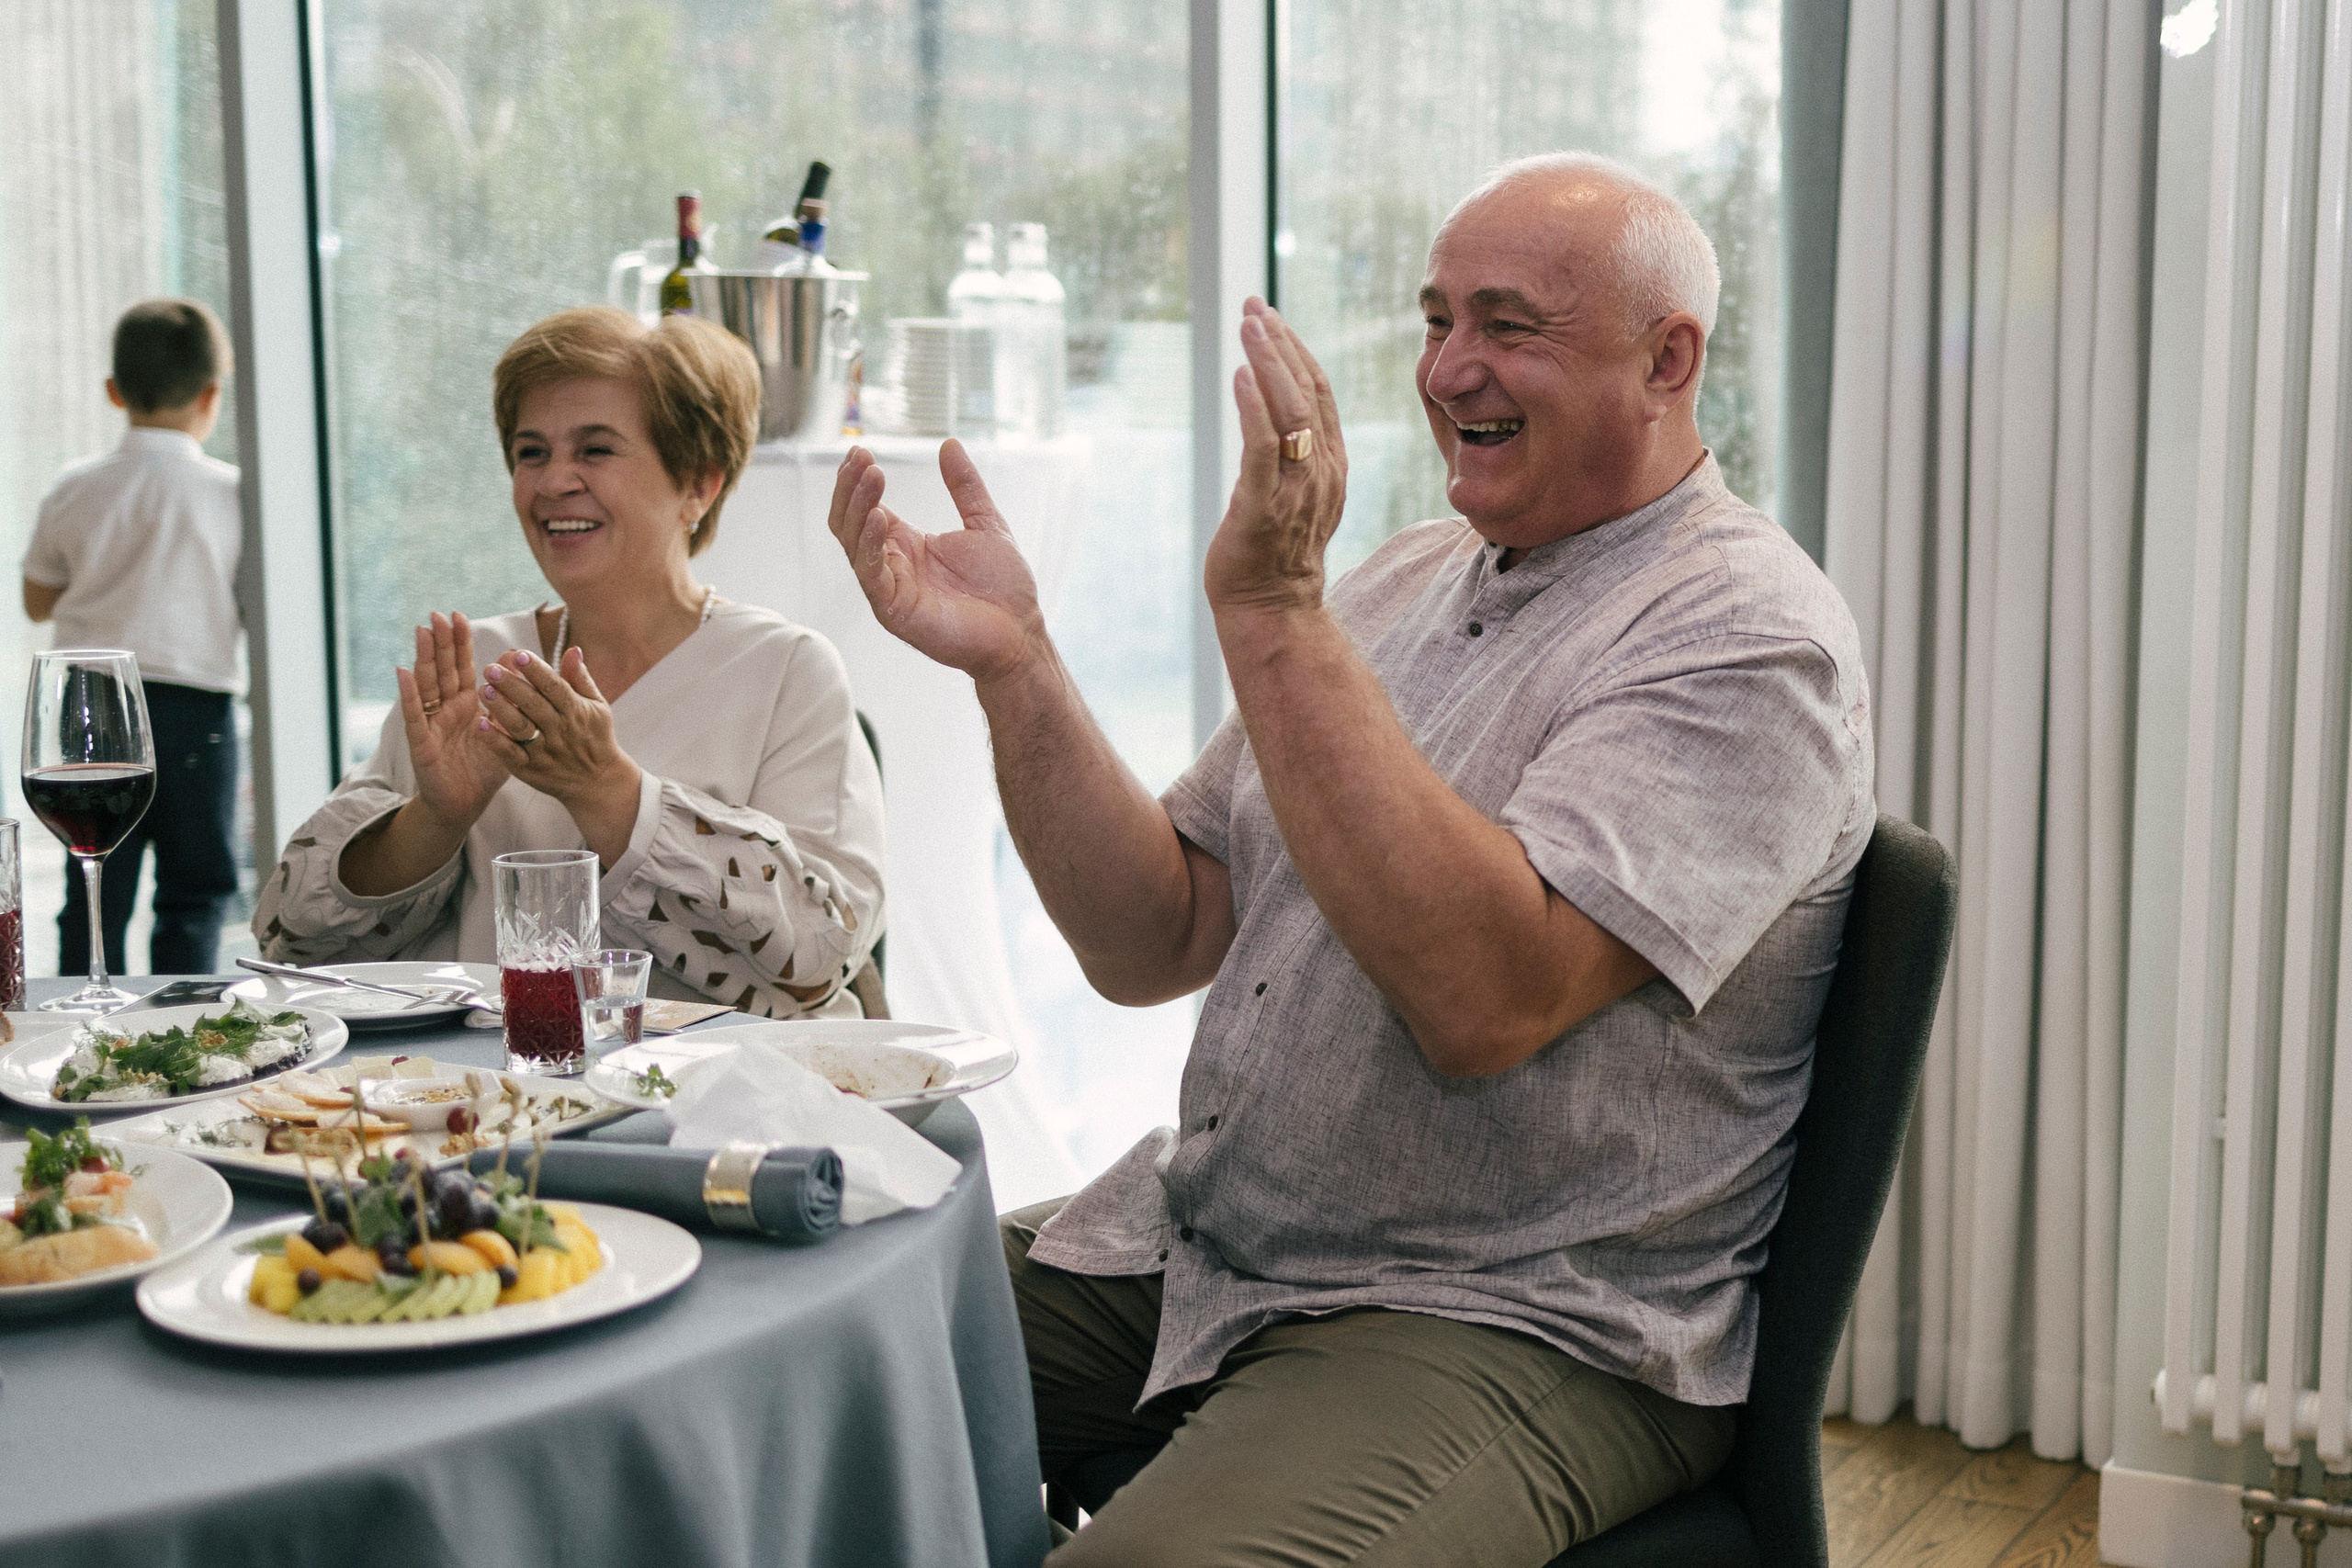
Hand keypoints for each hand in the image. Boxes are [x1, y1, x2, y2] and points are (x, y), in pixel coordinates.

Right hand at [397, 613, 509, 828]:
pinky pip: (415, 716)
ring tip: (421, 631)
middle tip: (437, 614)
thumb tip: (519, 666)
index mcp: (467, 704)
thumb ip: (510, 702)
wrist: (466, 804)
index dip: (459, 643)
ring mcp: (432, 724)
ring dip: (423, 658)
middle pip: (441, 670)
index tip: (459, 615)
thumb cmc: (484, 768)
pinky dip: (409, 694)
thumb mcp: (505, 731)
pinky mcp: (422, 743)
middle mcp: (446, 709)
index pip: (462, 667)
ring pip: (426, 686)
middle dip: (440, 642)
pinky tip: (403, 672)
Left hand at [474, 648, 641, 857]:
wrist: (598, 783)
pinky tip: (479, 725)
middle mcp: (560, 730)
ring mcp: (544, 751)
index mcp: (576, 711)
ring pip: (520, 728)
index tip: (519, 654)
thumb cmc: (596, 737)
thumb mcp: (597, 705)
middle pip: (533, 705)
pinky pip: (510, 755)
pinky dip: (495, 741)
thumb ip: (580, 678)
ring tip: (483, 690)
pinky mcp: (530, 770)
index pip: (554, 687)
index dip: (537, 670)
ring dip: (500, 709)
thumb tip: (573, 649)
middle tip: (490, 668)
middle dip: (511, 685)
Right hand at [827, 441, 1046, 682]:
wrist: (1019, 633)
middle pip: (849, 522)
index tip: (861, 450)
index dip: (857, 480)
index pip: (865, 507)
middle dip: (849, 487)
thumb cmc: (1002, 588)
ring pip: (853, 543)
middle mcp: (891, 564)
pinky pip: (871, 573)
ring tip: (872, 475)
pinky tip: (879, 516)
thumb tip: (950, 444)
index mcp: (906, 545)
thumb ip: (964, 486)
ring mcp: (889, 588)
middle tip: (861, 458)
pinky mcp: (894, 609)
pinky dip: (870, 543)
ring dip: (858, 506)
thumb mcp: (984, 523)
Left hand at [1205, 299, 1349, 616]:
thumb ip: (1292, 454)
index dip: (1297, 349)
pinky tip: (1241, 375)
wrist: (1272, 609)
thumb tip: (1269, 409)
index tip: (1270, 317)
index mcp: (1331, 464)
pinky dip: (1254, 408)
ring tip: (1249, 326)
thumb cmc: (1274, 553)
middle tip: (1254, 306)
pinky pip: (1264, 448)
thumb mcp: (1294, 493)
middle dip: (1280, 343)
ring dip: (1268, 363)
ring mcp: (1297, 490)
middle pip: (1308, 391)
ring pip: (1290, 411)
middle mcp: (1322, 471)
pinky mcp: (1265, 507)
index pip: (1319, 392)